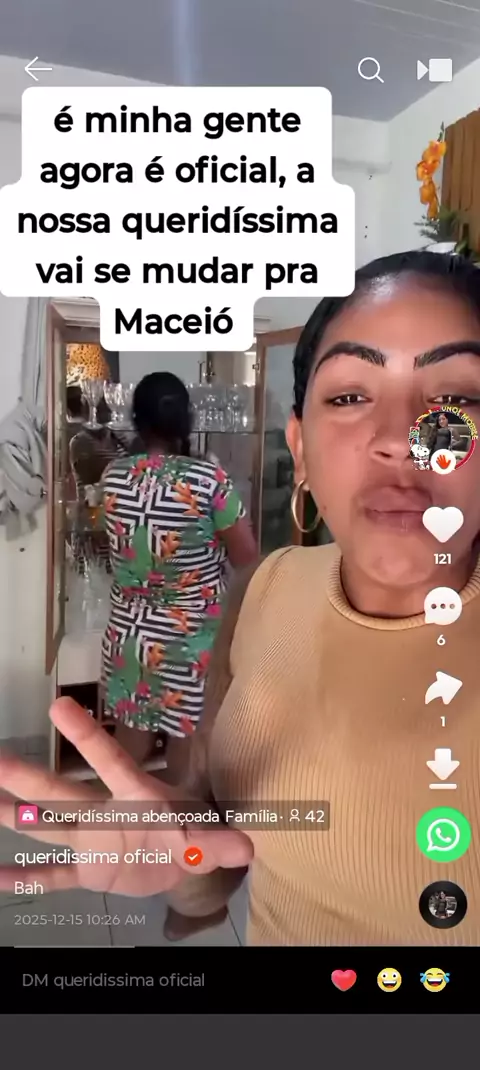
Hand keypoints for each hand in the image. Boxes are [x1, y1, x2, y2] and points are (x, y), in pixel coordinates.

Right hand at [0, 698, 251, 896]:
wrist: (183, 862)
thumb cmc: (191, 833)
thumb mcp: (206, 839)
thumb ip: (217, 842)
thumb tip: (245, 846)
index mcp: (133, 796)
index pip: (109, 761)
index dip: (85, 736)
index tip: (59, 706)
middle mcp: (103, 812)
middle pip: (61, 791)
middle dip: (28, 777)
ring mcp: (90, 840)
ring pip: (46, 824)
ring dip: (16, 813)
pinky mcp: (87, 870)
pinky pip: (52, 875)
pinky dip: (27, 878)